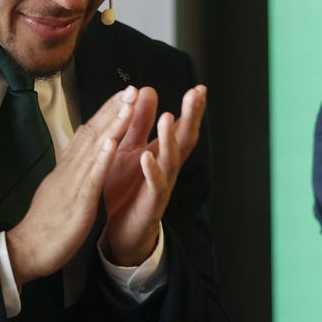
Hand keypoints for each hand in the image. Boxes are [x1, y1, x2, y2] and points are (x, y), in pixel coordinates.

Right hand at [6, 86, 136, 286]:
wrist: (26, 250)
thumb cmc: (45, 223)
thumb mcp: (60, 190)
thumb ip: (71, 171)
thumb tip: (81, 155)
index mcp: (67, 168)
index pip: (87, 133)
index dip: (106, 113)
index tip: (123, 95)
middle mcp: (69, 170)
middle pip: (92, 133)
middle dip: (113, 110)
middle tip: (131, 89)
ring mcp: (72, 184)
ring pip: (93, 150)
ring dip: (112, 125)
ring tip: (128, 105)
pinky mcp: (77, 203)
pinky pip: (90, 178)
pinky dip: (102, 158)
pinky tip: (112, 143)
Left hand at [103, 85, 206, 265]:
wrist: (121, 232)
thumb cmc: (126, 189)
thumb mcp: (130, 149)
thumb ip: (139, 123)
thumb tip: (147, 90)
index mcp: (162, 154)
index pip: (181, 128)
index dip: (191, 109)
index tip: (200, 88)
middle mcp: (168, 168)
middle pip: (185, 140)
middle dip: (191, 117)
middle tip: (195, 95)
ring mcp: (162, 186)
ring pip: (171, 160)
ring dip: (170, 139)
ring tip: (168, 117)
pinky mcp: (151, 204)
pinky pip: (155, 186)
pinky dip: (152, 171)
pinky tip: (147, 157)